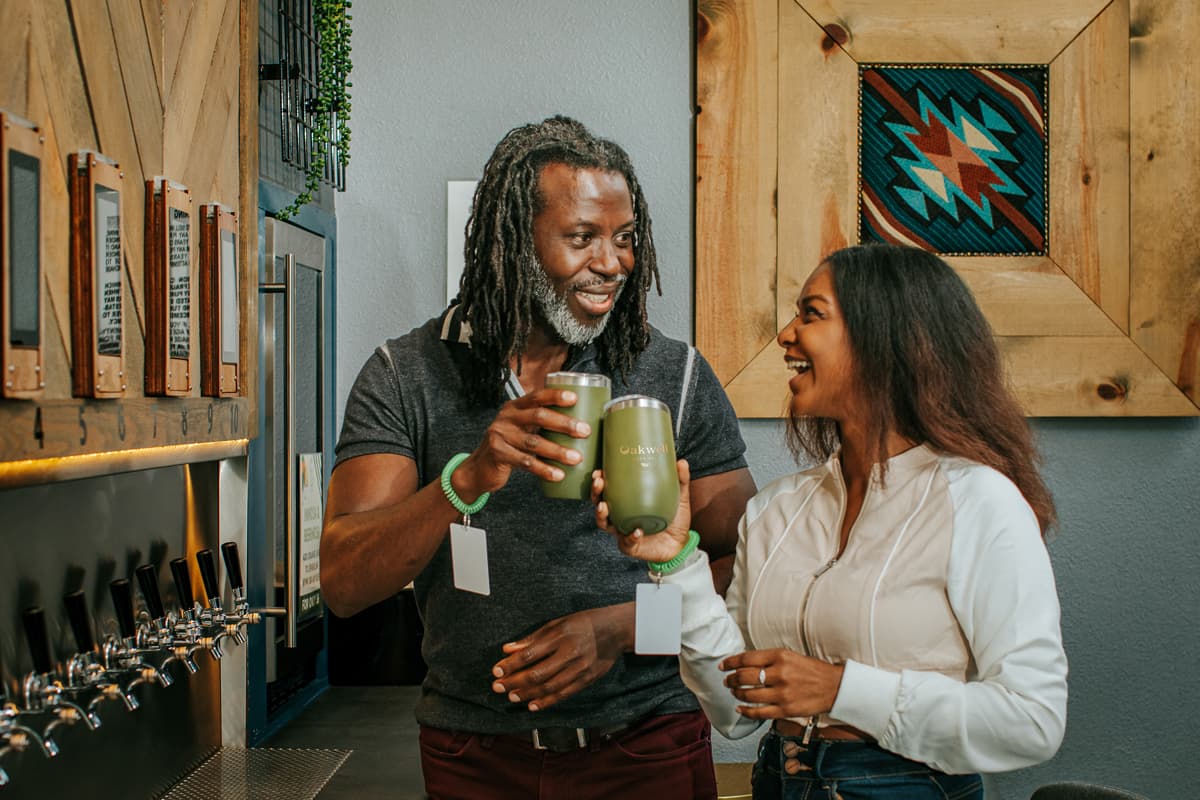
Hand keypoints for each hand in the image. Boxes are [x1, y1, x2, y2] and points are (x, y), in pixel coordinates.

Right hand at [453, 389, 591, 498]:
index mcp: (515, 407)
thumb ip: (539, 424)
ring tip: (576, 458)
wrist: (479, 468)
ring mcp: (500, 434)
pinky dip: (543, 469)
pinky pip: (525, 462)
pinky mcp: (497, 453)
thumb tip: (578, 425)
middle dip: (564, 423)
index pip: (537, 396)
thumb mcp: (520, 429)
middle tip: (585, 431)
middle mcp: (506, 417)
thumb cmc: (509, 446)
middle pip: (538, 416)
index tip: (575, 398)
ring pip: (533, 442)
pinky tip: (558, 475)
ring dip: (557, 451)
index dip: (555, 395)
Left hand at [490, 604, 632, 711]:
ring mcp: (579, 669)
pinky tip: (534, 705)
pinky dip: (547, 702)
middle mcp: (569, 654)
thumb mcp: (557, 623)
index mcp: (560, 636)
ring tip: (512, 697)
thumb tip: (508, 649)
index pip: (529, 654)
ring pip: (549, 687)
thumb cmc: (584, 623)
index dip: (510, 664)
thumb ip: (532, 638)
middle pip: (537, 674)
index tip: (496, 670)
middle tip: (498, 687)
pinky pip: (564, 694)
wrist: (615, 630)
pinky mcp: (587, 679)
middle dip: (514, 682)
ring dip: (528, 694)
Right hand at [591, 459, 692, 563]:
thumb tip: (681, 461)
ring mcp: (623, 532)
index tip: (599, 470)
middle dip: (596, 493)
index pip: (608, 489)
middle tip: (599, 481)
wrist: (680, 543)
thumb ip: (680, 480)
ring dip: (601, 514)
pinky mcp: (630, 547)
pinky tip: (637, 531)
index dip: (600, 480)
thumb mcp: (679, 497)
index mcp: (627, 502)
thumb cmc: (674, 518)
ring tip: (604, 506)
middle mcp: (620, 516)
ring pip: (604, 524)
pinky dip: (630, 536)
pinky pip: (627, 542)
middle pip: (600, 504)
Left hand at [720, 649, 844, 719]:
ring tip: (734, 692)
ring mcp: (782, 693)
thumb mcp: (790, 655)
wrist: (835, 687)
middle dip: (731, 679)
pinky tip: (740, 709)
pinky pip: (759, 712)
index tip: (724, 666)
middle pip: (744, 677)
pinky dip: (746, 711)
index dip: (731, 662)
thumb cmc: (812, 670)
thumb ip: (769, 659)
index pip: (747, 658)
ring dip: (737, 694)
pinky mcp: (786, 710)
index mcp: (780, 656)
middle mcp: (779, 673)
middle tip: (727, 681)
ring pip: (748, 695)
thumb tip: (745, 663)